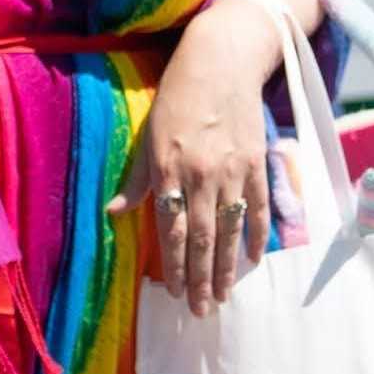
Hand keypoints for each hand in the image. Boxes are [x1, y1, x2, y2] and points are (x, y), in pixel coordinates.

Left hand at [116, 0, 280, 314]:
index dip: (174, 265)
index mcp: (169, 168)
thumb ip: (137, 178)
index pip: (172, 230)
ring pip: (230, 230)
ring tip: (222, 296)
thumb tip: (114, 213)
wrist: (220, 63)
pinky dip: (257, 235)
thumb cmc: (176, 98)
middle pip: (202, 238)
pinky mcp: (256, 162)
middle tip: (201, 311)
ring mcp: (233, 170)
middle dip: (201, 279)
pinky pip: (260, 207)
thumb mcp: (148, 135)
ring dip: (227, 267)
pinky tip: (252, 260)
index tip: (173, 293)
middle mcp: (202, 174)